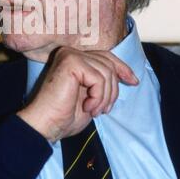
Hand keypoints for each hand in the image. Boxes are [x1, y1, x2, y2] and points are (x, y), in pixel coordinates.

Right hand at [17, 47, 137, 141]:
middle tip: (103, 109)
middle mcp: (70, 52)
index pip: (106, 57)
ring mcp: (70, 55)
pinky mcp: (70, 62)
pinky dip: (98, 97)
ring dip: (104, 97)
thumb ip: (102, 82)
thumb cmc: (64, 116)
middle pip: (108, 64)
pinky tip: (87, 107)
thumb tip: (126, 75)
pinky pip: (99, 78)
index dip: (122, 68)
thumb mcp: (91, 96)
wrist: (45, 125)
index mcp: (73, 59)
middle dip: (112, 90)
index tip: (134, 81)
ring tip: (93, 110)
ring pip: (106, 72)